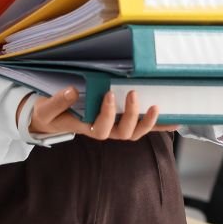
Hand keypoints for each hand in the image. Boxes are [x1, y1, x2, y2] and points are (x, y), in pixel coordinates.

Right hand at [18, 87, 178, 140]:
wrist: (52, 120)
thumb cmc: (50, 114)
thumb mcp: (48, 110)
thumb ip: (58, 102)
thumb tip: (72, 90)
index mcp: (88, 129)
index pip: (101, 127)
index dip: (107, 114)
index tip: (108, 94)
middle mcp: (104, 131)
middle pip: (123, 133)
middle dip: (130, 115)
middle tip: (131, 93)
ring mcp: (115, 128)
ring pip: (135, 133)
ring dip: (147, 122)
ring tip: (155, 106)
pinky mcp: (122, 122)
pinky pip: (142, 126)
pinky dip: (159, 125)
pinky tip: (175, 121)